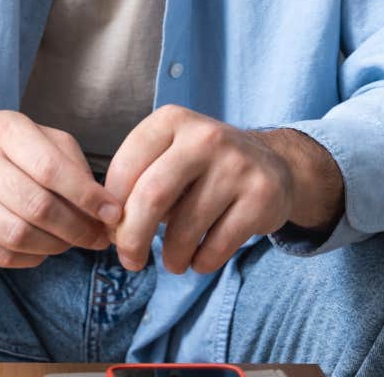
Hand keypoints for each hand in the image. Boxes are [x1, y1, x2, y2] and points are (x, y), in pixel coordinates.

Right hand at [0, 112, 122, 268]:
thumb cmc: (1, 149)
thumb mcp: (37, 136)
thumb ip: (72, 164)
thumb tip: (105, 207)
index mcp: (4, 130)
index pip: (51, 168)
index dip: (87, 196)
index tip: (112, 214)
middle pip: (37, 207)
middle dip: (77, 229)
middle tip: (96, 237)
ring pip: (18, 235)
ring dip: (55, 247)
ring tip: (69, 242)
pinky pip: (0, 255)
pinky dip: (30, 257)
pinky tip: (40, 248)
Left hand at [103, 105, 307, 275]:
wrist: (272, 165)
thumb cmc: (202, 167)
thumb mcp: (167, 156)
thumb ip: (137, 183)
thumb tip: (112, 230)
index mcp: (171, 120)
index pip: (125, 167)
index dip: (112, 207)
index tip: (111, 230)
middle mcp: (205, 137)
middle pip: (152, 197)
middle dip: (132, 238)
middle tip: (129, 260)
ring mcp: (237, 165)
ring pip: (186, 227)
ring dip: (172, 256)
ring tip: (172, 262)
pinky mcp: (262, 196)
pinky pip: (218, 245)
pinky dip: (201, 262)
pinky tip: (199, 260)